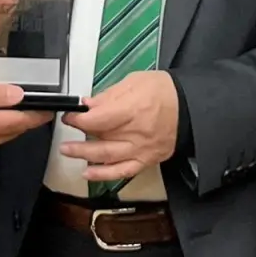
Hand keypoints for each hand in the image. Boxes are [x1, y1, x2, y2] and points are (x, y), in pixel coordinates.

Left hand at [60, 72, 179, 182]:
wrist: (190, 108)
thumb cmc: (163, 91)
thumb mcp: (135, 82)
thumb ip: (109, 95)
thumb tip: (88, 104)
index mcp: (132, 109)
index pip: (98, 119)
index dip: (79, 119)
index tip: (70, 115)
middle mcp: (135, 132)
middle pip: (100, 138)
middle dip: (78, 136)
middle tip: (64, 134)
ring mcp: (140, 149)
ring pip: (107, 157)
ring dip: (84, 156)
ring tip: (67, 152)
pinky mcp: (146, 160)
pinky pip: (122, 172)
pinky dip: (103, 175)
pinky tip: (88, 174)